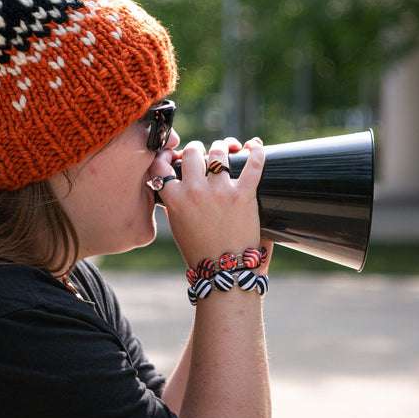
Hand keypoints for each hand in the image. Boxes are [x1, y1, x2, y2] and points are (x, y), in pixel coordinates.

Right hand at [153, 137, 264, 267]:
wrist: (224, 271)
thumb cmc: (200, 250)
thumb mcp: (177, 225)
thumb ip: (174, 201)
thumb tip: (173, 181)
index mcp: (175, 199)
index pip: (162, 165)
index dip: (167, 156)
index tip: (174, 156)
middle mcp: (195, 191)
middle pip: (193, 152)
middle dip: (197, 148)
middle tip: (203, 151)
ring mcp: (221, 192)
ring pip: (219, 153)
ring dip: (223, 147)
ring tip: (227, 149)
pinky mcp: (244, 196)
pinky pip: (253, 164)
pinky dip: (256, 151)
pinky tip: (255, 146)